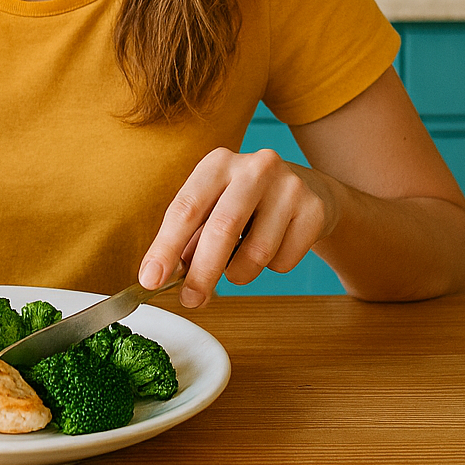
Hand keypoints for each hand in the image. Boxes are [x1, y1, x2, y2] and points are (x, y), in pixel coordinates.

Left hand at [137, 147, 335, 307]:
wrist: (310, 192)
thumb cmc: (248, 205)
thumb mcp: (214, 210)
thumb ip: (188, 241)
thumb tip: (160, 276)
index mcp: (218, 163)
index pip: (185, 208)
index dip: (165, 247)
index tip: (151, 279)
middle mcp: (255, 167)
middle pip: (222, 229)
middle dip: (202, 273)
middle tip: (191, 301)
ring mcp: (289, 185)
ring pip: (256, 252)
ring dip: (241, 273)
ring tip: (241, 263)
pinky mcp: (314, 209)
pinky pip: (284, 261)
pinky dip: (273, 267)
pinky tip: (276, 246)